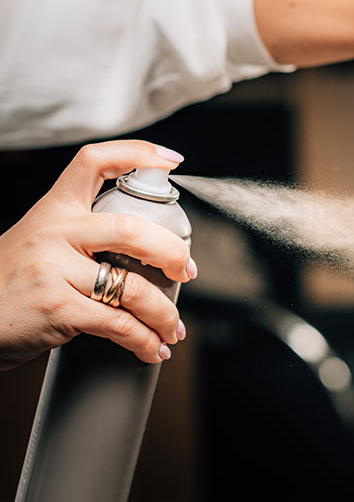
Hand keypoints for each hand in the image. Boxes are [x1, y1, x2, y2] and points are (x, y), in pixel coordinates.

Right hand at [0, 140, 194, 369]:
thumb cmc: (10, 285)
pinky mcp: (57, 308)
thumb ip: (82, 235)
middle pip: (131, 229)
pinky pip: (118, 323)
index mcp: (54, 209)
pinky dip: (143, 340)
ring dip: (164, 313)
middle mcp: (54, 232)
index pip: (94, 161)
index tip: (171, 161)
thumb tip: (148, 246)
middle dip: (172, 252)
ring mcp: (53, 270)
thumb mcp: (37, 242)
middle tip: (187, 271)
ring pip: (133, 287)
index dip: (137, 153)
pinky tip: (152, 348)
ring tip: (172, 328)